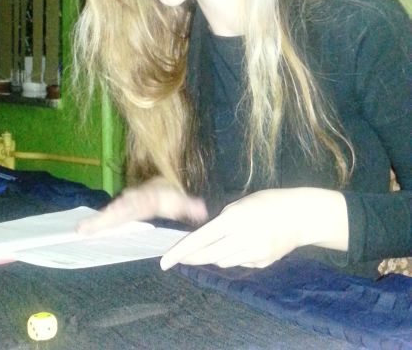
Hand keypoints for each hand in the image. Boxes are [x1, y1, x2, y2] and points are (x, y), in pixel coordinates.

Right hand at [77, 177, 207, 234]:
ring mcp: (122, 205)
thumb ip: (189, 206)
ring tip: (81, 229)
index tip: (116, 210)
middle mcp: (130, 201)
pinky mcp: (117, 212)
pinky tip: (83, 230)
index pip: (133, 205)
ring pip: (108, 213)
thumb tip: (202, 211)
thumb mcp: (179, 200)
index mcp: (145, 199)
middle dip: (102, 219)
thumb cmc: (167, 196)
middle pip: (115, 211)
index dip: (123, 209)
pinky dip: (95, 223)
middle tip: (85, 228)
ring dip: (96, 222)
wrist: (156, 187)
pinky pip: (106, 217)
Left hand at [160, 187, 347, 269]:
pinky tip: (240, 245)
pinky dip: (232, 257)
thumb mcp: (242, 203)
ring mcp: (254, 254)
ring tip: (216, 244)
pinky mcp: (262, 263)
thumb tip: (206, 236)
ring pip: (222, 262)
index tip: (165, 261)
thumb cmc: (269, 202)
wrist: (301, 216)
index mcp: (235, 219)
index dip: (181, 251)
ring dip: (213, 256)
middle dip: (192, 257)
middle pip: (209, 255)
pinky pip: (239, 263)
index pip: (201, 238)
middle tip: (179, 258)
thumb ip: (224, 220)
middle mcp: (244, 239)